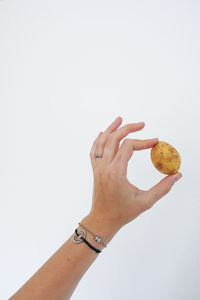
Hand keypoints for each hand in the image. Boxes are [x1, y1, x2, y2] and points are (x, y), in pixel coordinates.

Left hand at [88, 117, 181, 231]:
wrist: (102, 220)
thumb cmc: (123, 213)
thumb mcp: (145, 202)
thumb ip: (162, 188)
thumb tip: (176, 175)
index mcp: (116, 172)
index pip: (129, 147)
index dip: (143, 142)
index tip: (155, 142)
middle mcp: (105, 166)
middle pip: (114, 139)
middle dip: (129, 128)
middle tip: (142, 124)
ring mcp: (98, 168)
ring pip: (102, 142)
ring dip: (111, 129)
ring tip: (119, 119)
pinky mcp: (95, 170)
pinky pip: (94, 150)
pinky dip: (98, 140)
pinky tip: (103, 133)